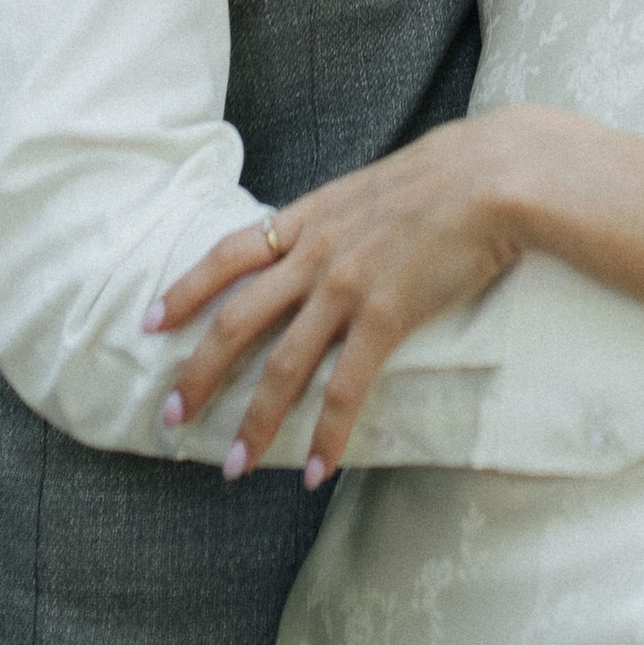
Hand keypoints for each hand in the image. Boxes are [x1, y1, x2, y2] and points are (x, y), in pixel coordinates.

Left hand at [150, 116, 525, 482]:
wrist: (492, 175)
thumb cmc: (442, 176)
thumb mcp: (369, 189)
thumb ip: (336, 220)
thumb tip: (320, 240)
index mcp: (309, 218)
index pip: (227, 254)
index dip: (185, 289)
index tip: (151, 322)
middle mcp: (314, 254)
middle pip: (236, 321)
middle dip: (198, 373)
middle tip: (171, 415)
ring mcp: (346, 286)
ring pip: (282, 365)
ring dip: (254, 422)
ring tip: (233, 464)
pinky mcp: (385, 317)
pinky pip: (345, 389)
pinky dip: (328, 434)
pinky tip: (316, 469)